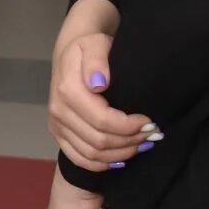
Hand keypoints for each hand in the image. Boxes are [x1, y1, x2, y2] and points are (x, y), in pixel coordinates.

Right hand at [49, 26, 157, 172]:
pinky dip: (102, 164)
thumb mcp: (95, 43)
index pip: (102, 120)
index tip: (149, 121)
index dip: (129, 126)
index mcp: (68, 90)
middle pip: (99, 141)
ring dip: (121, 154)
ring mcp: (57, 126)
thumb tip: (99, 84)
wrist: (70, 56)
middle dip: (130, 142)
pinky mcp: (58, 135)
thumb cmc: (89, 48)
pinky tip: (121, 159)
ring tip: (142, 145)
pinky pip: (79, 159)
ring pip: (91, 154)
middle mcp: (59, 111)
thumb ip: (97, 60)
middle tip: (151, 134)